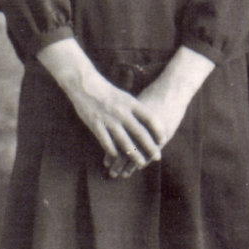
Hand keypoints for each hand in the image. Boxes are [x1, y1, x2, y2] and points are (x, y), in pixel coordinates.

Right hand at [37, 39, 162, 174]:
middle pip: (140, 133)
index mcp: (131, 103)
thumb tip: (150, 123)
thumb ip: (136, 110)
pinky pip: (107, 142)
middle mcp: (122, 112)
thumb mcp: (125, 97)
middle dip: (150, 147)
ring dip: (135, 155)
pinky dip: (113, 152)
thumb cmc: (108, 92)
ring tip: (141, 164)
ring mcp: (108, 120)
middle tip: (157, 157)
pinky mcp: (96, 125)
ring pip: (125, 142)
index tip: (164, 139)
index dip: (158, 130)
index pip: (150, 118)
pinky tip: (118, 159)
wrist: (85, 84)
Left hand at [102, 46, 215, 179]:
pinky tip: (139, 167)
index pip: (115, 140)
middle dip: (118, 163)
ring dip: (130, 166)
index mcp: (126, 120)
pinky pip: (149, 151)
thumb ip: (123, 118)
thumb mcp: (133, 105)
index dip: (111, 153)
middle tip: (112, 173)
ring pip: (136, 154)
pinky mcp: (162, 135)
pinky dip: (144, 160)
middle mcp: (135, 127)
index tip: (106, 162)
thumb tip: (111, 125)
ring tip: (124, 175)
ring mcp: (149, 132)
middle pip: (124, 150)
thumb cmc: (151, 96)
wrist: (171, 90)